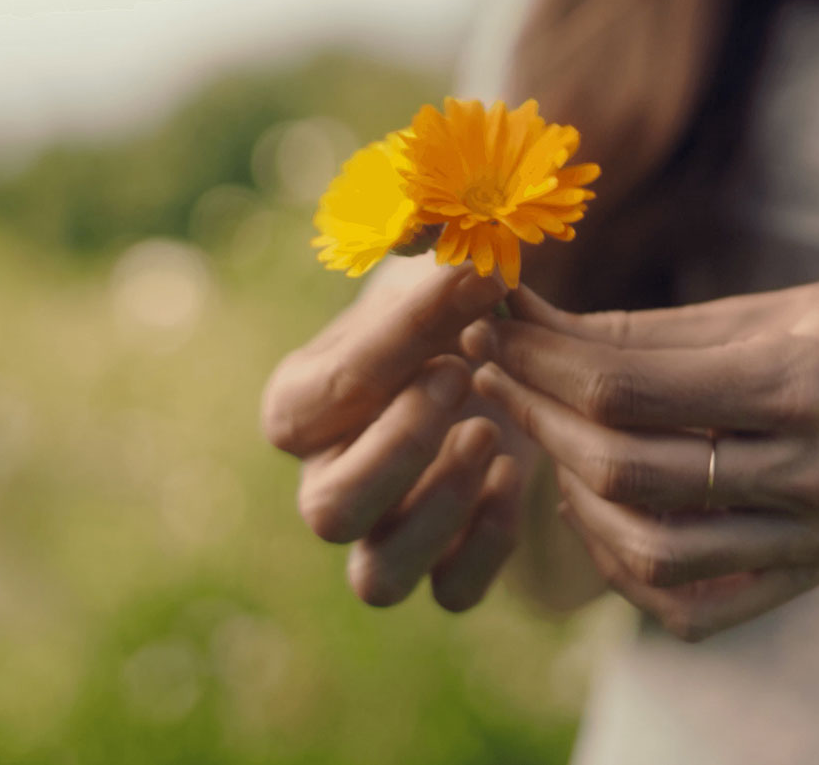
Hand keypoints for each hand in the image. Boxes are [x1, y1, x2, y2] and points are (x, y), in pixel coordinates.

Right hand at [262, 261, 537, 610]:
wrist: (491, 352)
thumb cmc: (441, 300)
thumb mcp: (423, 255)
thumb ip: (414, 228)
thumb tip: (421, 229)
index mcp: (298, 405)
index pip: (316, 400)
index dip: (389, 349)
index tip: (465, 291)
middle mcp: (326, 480)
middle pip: (328, 511)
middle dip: (399, 447)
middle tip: (463, 374)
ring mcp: (382, 532)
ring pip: (378, 575)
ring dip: (439, 509)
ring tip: (492, 430)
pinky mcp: (445, 562)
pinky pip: (452, 591)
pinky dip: (488, 544)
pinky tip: (520, 471)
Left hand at [461, 269, 818, 639]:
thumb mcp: (768, 306)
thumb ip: (646, 330)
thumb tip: (528, 322)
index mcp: (796, 384)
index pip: (625, 389)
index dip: (539, 361)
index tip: (489, 331)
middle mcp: (808, 473)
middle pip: (622, 470)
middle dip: (536, 418)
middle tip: (493, 375)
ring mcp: (813, 539)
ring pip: (647, 550)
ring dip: (569, 492)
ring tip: (543, 436)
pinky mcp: (810, 576)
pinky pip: (689, 607)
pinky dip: (623, 569)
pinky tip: (597, 510)